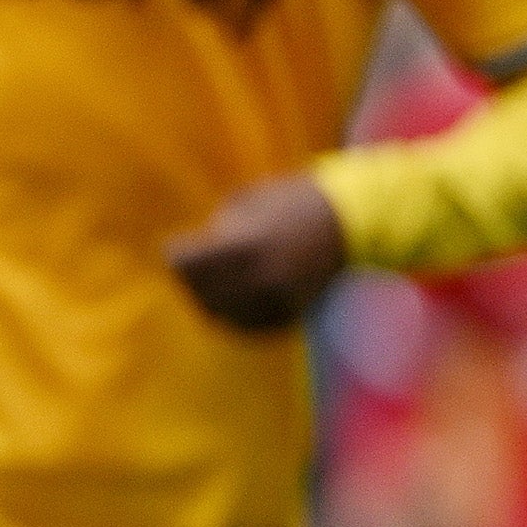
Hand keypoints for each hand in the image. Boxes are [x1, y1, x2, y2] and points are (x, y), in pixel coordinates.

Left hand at [169, 173, 352, 333]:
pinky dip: (233, 317)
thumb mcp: (250, 203)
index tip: (172, 250)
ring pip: (221, 314)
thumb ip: (219, 229)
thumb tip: (194, 253)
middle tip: (185, 270)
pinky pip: (249, 326)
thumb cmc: (295, 200)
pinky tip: (228, 304)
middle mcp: (260, 276)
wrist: (353, 219)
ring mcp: (277, 298)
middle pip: (199, 291)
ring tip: (205, 286)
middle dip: (189, 279)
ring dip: (208, 300)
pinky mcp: (292, 312)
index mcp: (246, 245)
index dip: (175, 256)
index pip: (187, 264)